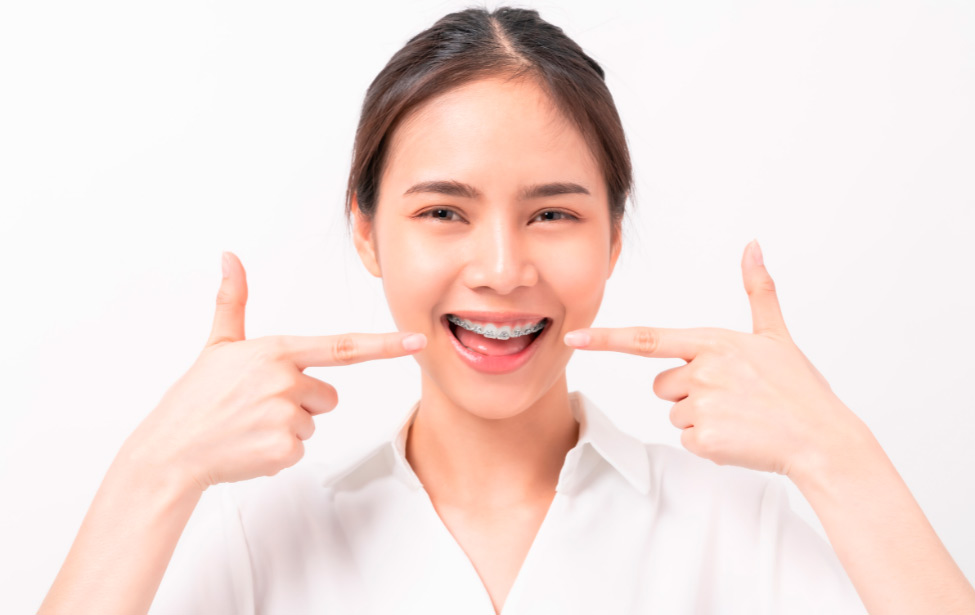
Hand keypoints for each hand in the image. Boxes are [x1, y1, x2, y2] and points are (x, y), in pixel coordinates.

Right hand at [123, 251, 426, 491]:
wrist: (170, 449)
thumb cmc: (196, 397)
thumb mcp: (218, 344)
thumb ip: (233, 300)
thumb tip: (229, 257)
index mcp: (276, 351)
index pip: (343, 346)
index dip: (385, 345)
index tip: (417, 341)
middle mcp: (286, 381)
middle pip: (328, 395)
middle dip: (302, 402)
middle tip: (260, 406)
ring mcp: (286, 416)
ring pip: (314, 423)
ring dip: (290, 428)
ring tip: (251, 425)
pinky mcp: (284, 449)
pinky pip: (301, 449)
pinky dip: (279, 452)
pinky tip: (251, 446)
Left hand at [563, 240, 865, 477]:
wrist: (822, 439)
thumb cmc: (799, 388)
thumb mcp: (776, 335)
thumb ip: (758, 290)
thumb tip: (753, 245)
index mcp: (713, 342)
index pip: (646, 339)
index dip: (606, 338)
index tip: (574, 337)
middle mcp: (703, 371)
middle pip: (663, 385)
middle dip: (688, 392)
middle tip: (732, 396)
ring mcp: (702, 406)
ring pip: (676, 413)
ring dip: (700, 418)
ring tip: (740, 416)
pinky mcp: (704, 439)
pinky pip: (688, 439)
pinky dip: (709, 443)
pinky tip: (739, 436)